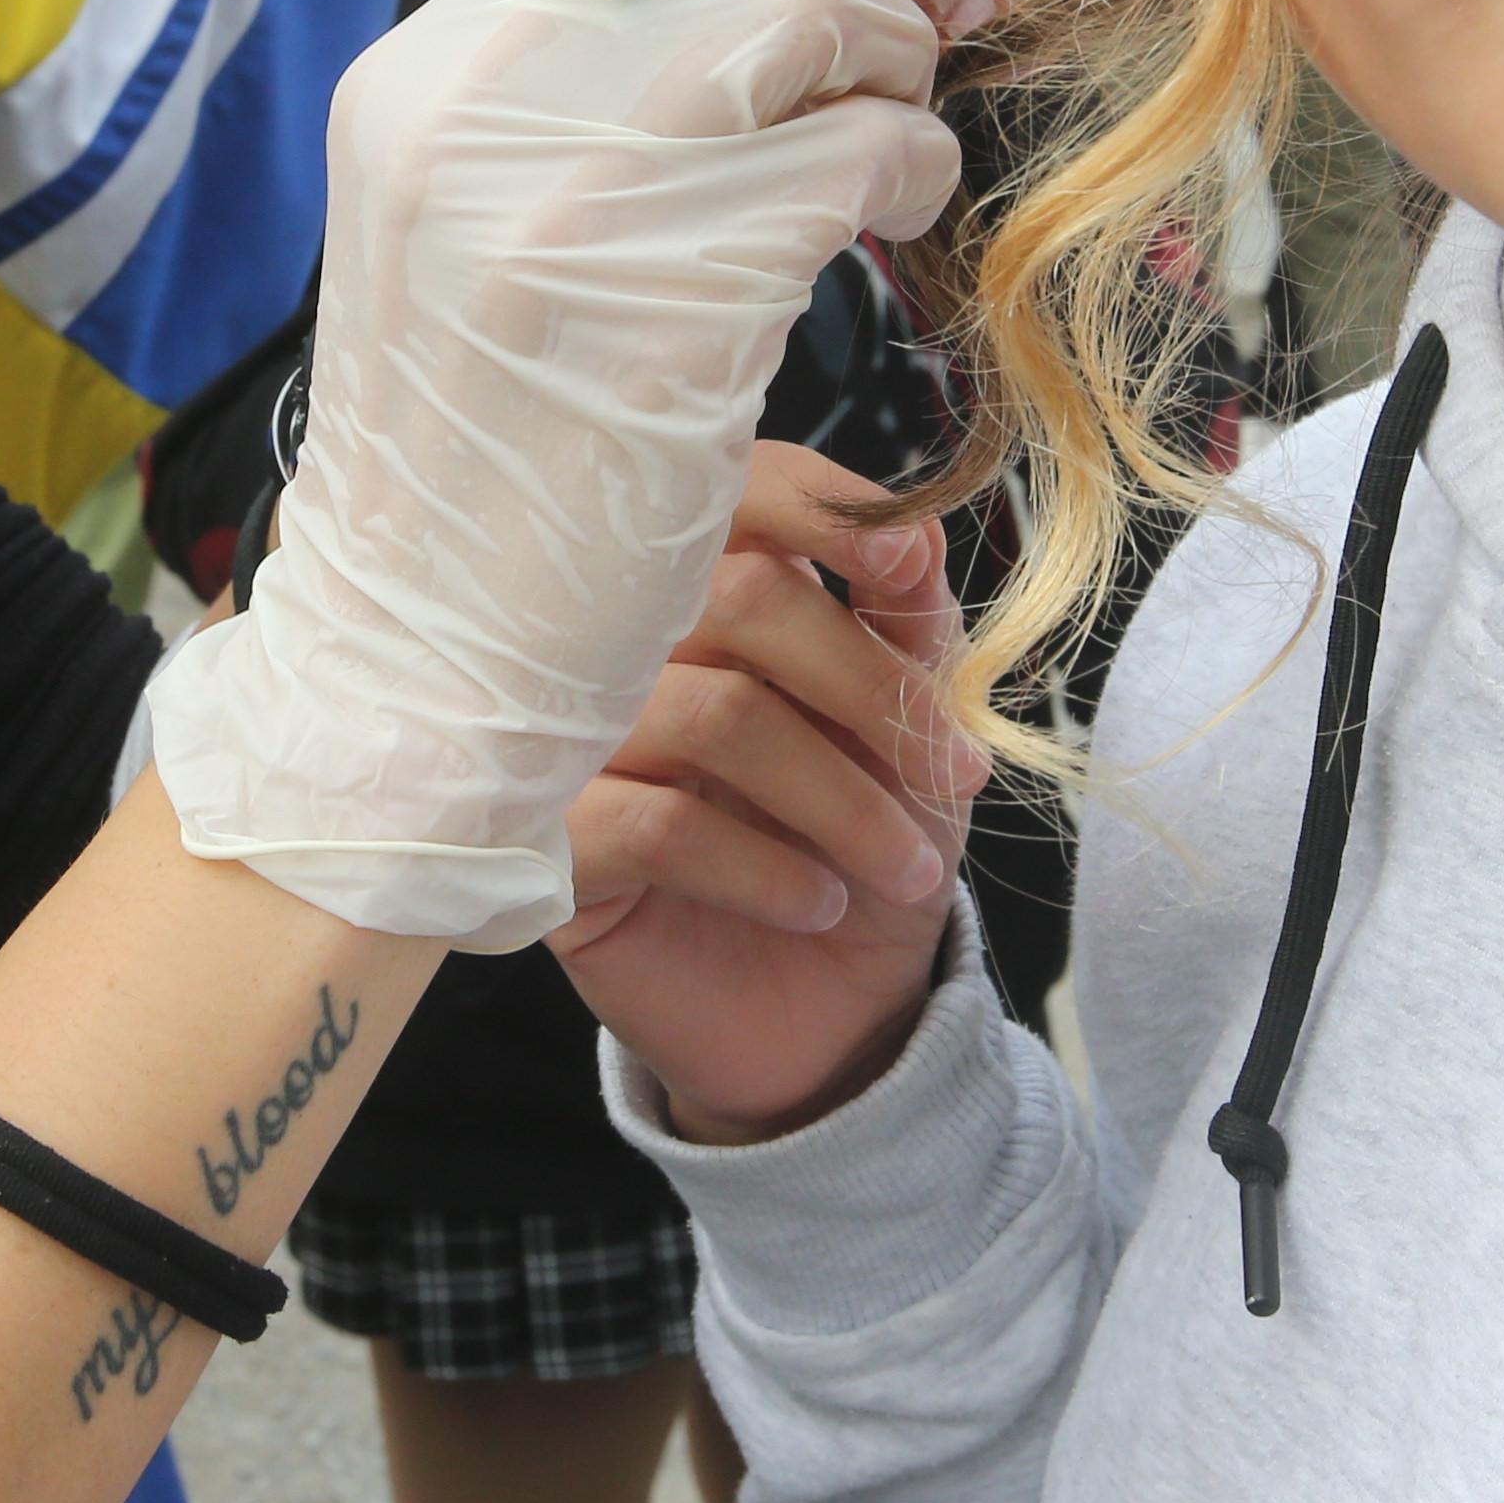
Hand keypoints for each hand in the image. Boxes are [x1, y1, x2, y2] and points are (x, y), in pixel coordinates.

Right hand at [145, 0, 964, 946]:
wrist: (418, 645)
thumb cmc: (479, 440)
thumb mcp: (471, 214)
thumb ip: (580, 82)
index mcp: (425, 66)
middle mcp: (477, 94)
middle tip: (914, 4)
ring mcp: (567, 191)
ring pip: (810, 16)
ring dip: (894, 67)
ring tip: (890, 143)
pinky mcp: (673, 295)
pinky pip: (859, 155)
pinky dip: (911, 169)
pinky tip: (894, 217)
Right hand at [556, 444, 967, 1135]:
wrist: (822, 1011)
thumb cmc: (859, 840)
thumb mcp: (912, 726)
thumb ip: (908, 621)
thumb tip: (912, 531)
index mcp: (704, 589)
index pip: (731, 491)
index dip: (822, 508)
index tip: (906, 566)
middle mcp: (621, 649)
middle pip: (737, 596)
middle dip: (869, 687)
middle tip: (951, 775)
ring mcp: (574, 744)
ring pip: (711, 717)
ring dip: (839, 799)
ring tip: (904, 869)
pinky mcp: (552, 850)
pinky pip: (658, 827)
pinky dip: (765, 866)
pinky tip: (816, 902)